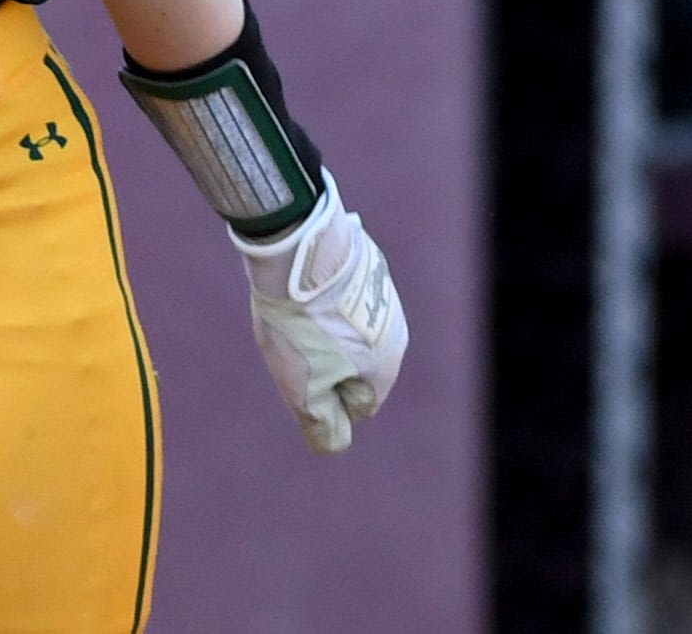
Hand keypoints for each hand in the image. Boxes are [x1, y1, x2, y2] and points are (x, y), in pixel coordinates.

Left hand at [230, 172, 407, 454]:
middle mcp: (396, 330)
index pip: (359, 404)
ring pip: (348, 325)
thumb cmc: (302, 324)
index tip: (303, 371)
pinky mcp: (365, 262)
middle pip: (355, 362)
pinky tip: (299, 282)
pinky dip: (322, 293)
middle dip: (325, 357)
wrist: (300, 246)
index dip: (325, 395)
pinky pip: (341, 291)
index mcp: (387, 366)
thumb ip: (322, 425)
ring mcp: (382, 293)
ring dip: (322, 323)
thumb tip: (334, 445)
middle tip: (295, 339)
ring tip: (295, 309)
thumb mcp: (303, 389)